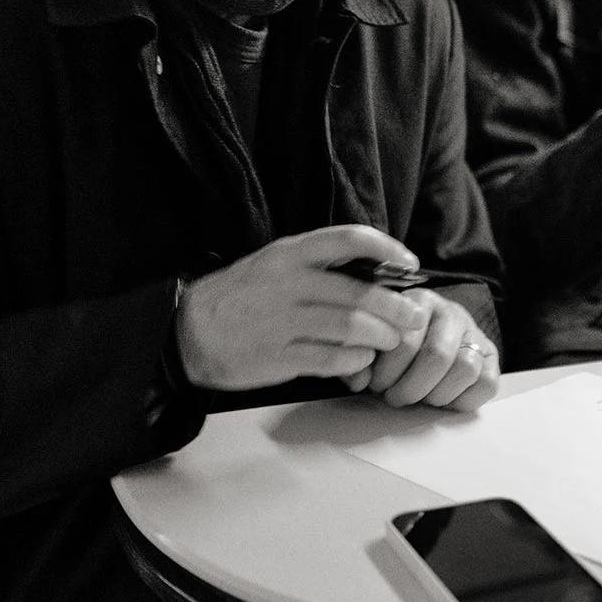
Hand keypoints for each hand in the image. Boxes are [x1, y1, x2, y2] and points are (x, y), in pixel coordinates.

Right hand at [176, 226, 428, 390]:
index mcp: (290, 254)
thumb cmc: (242, 296)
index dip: (387, 249)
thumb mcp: (275, 265)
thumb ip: (319, 266)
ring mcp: (282, 321)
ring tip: (390, 340)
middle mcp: (288, 283)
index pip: (348, 239)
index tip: (409, 263)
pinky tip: (361, 360)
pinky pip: (331, 359)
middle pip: (359, 292)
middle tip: (413, 316)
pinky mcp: (278, 356)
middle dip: (396, 307)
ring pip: (350, 326)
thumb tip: (377, 272)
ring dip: (381, 336)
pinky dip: (355, 361)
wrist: (188, 332)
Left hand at [346, 289, 499, 411]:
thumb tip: (358, 380)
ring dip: (437, 395)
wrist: (428, 335)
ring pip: (466, 368)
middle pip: (438, 356)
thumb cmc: (394, 345)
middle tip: (395, 398)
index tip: (375, 384)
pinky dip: (463, 400)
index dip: (388, 371)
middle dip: (411, 388)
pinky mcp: (492, 356)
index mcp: (418, 303)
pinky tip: (443, 399)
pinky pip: (487, 384)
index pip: (406, 340)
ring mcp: (475, 333)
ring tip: (419, 399)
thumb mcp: (374, 344)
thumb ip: (360, 358)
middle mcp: (451, 312)